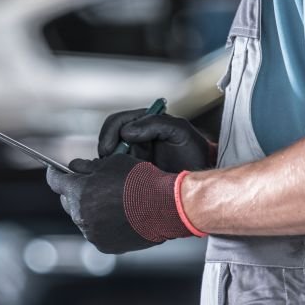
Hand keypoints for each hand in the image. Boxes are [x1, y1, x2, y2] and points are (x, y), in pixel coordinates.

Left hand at [46, 155, 204, 254]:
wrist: (164, 207)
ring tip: (109, 201)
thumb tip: (74, 168)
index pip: (55, 181)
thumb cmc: (140, 180)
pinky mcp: (104, 245)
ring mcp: (91, 232)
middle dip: (75, 191)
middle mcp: (80, 214)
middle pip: (67, 200)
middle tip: (89, 184)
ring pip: (81, 217)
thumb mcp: (112, 162)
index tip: (55, 170)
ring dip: (89, 209)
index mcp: (79, 191)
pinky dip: (101, 223)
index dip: (54, 173)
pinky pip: (95, 231)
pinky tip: (117, 215)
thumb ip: (87, 167)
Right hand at [98, 110, 215, 172]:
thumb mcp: (180, 132)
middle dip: (105, 150)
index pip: (118, 122)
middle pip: (108, 139)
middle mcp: (137, 138)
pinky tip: (119, 182)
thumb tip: (127, 131)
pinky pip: (114, 173)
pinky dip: (112, 177)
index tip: (108, 149)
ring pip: (109, 157)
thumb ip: (155, 123)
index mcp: (145, 124)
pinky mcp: (131, 174)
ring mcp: (133, 156)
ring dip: (108, 165)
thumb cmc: (194, 154)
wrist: (199, 181)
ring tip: (115, 174)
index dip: (109, 134)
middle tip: (106, 164)